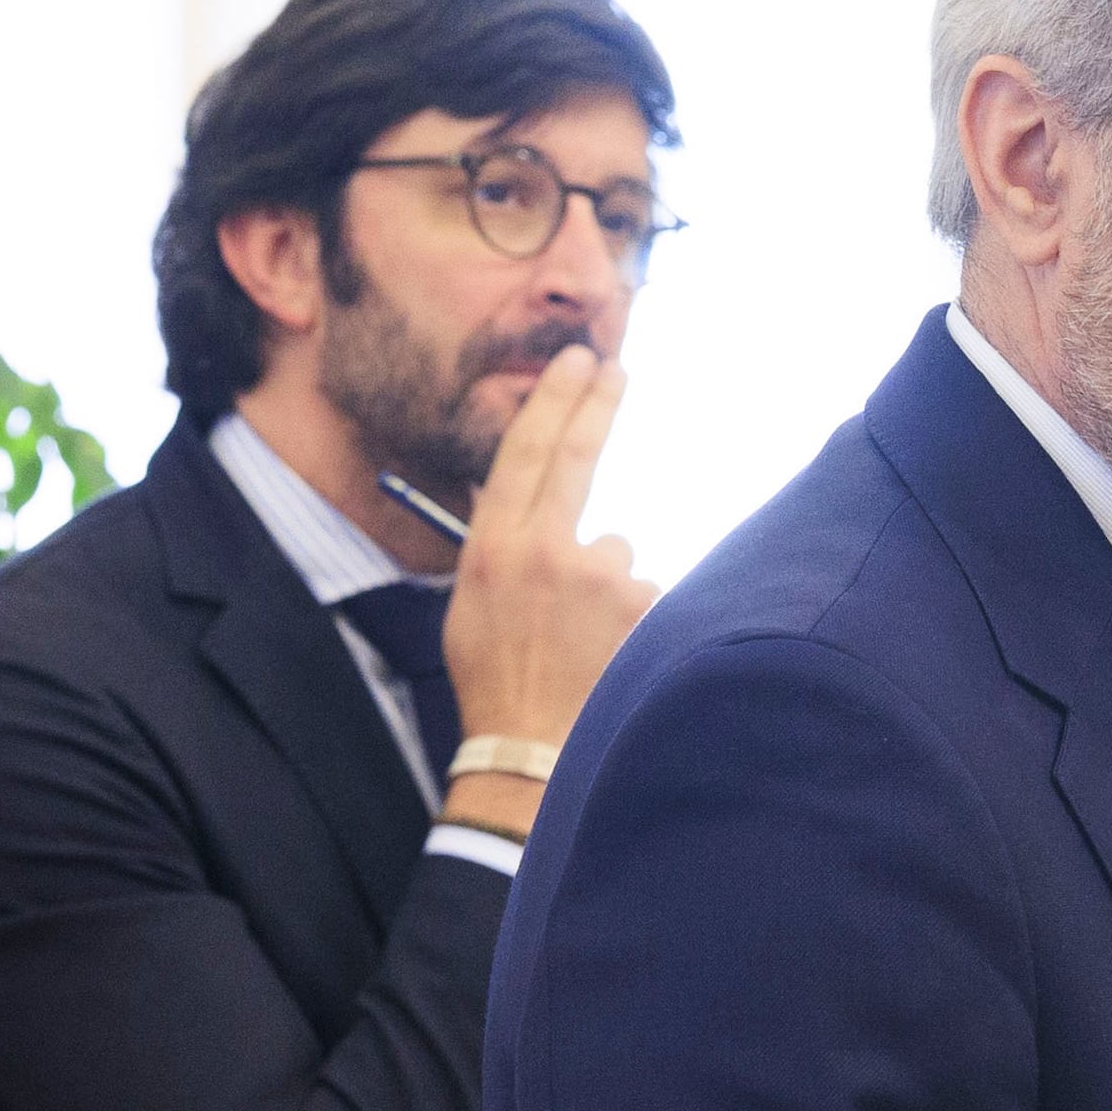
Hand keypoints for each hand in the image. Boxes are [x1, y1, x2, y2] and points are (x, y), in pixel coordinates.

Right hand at [436, 347, 656, 838]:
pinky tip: (607, 652)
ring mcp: (596, 576)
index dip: (556, 400)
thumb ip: (499, 545)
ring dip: (605, 582)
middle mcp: (544, 549)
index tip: (578, 361)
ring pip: (614, 551)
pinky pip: (641, 593)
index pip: (528, 450)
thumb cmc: (494, 677)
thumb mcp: (470, 602)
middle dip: (596, 404)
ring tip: (580, 637)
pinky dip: (630, 616)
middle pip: (578, 456)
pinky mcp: (639, 606)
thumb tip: (518, 496)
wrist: (529, 749)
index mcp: (493, 547)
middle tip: (615, 366)